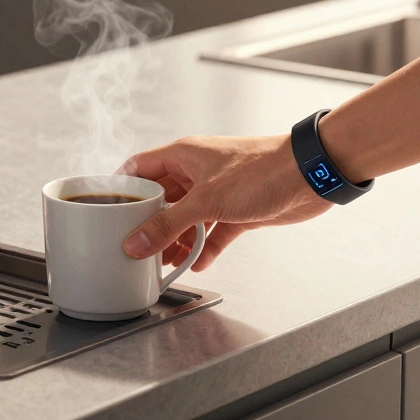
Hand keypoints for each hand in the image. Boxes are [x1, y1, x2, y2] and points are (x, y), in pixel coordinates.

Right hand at [119, 135, 329, 270]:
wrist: (311, 175)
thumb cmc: (263, 170)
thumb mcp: (206, 200)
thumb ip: (169, 224)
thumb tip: (137, 242)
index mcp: (182, 156)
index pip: (138, 170)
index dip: (122, 190)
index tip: (108, 213)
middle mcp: (197, 172)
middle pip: (162, 199)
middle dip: (150, 224)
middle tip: (136, 247)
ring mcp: (218, 192)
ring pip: (187, 219)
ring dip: (178, 241)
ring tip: (165, 263)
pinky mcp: (238, 210)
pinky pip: (213, 233)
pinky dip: (205, 248)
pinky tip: (198, 263)